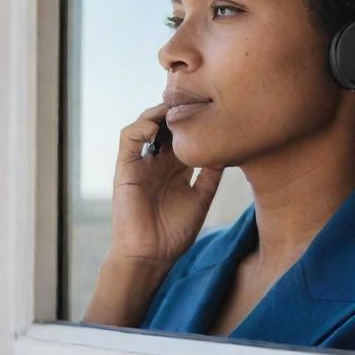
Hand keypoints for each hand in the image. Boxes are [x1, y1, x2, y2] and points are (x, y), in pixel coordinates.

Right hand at [107, 101, 223, 269]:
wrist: (151, 255)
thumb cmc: (174, 232)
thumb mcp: (201, 198)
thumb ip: (211, 175)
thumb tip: (230, 149)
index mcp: (175, 168)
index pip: (183, 135)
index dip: (194, 119)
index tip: (211, 107)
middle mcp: (157, 162)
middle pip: (165, 125)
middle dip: (177, 110)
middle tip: (193, 98)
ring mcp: (141, 163)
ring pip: (145, 124)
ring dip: (157, 112)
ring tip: (174, 108)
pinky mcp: (125, 169)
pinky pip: (128, 139)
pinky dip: (140, 127)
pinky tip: (156, 126)